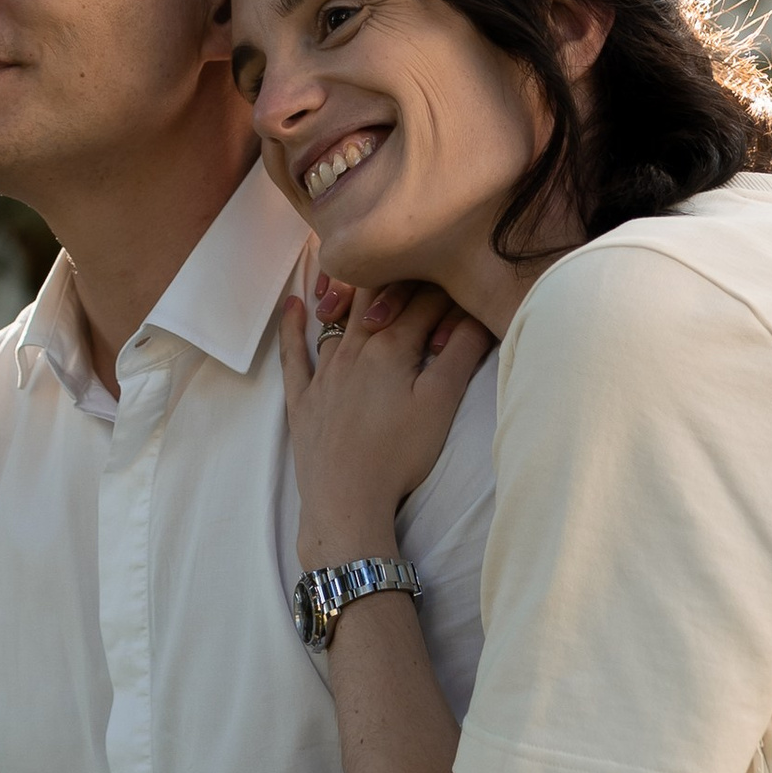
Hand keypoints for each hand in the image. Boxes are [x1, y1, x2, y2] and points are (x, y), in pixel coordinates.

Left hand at [276, 275, 492, 567]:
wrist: (347, 501)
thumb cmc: (399, 456)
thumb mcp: (441, 403)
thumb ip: (461, 353)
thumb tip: (479, 313)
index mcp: (391, 348)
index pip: (423, 303)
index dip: (446, 291)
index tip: (462, 289)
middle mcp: (353, 349)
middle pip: (378, 300)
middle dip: (401, 281)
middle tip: (417, 271)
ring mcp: (324, 372)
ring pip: (338, 318)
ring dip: (352, 293)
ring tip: (364, 272)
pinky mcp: (302, 397)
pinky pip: (294, 353)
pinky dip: (293, 327)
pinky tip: (294, 304)